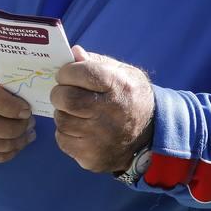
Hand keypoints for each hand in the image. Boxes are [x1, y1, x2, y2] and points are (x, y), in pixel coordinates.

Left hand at [52, 46, 154, 172]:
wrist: (151, 136)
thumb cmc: (131, 98)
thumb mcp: (123, 73)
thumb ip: (96, 62)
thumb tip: (74, 53)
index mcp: (118, 86)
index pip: (80, 72)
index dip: (67, 71)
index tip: (67, 74)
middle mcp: (109, 112)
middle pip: (65, 98)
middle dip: (59, 93)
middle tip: (65, 93)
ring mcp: (100, 138)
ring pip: (61, 120)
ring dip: (64, 113)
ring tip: (77, 112)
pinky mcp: (91, 157)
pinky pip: (62, 140)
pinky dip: (66, 133)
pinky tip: (80, 129)